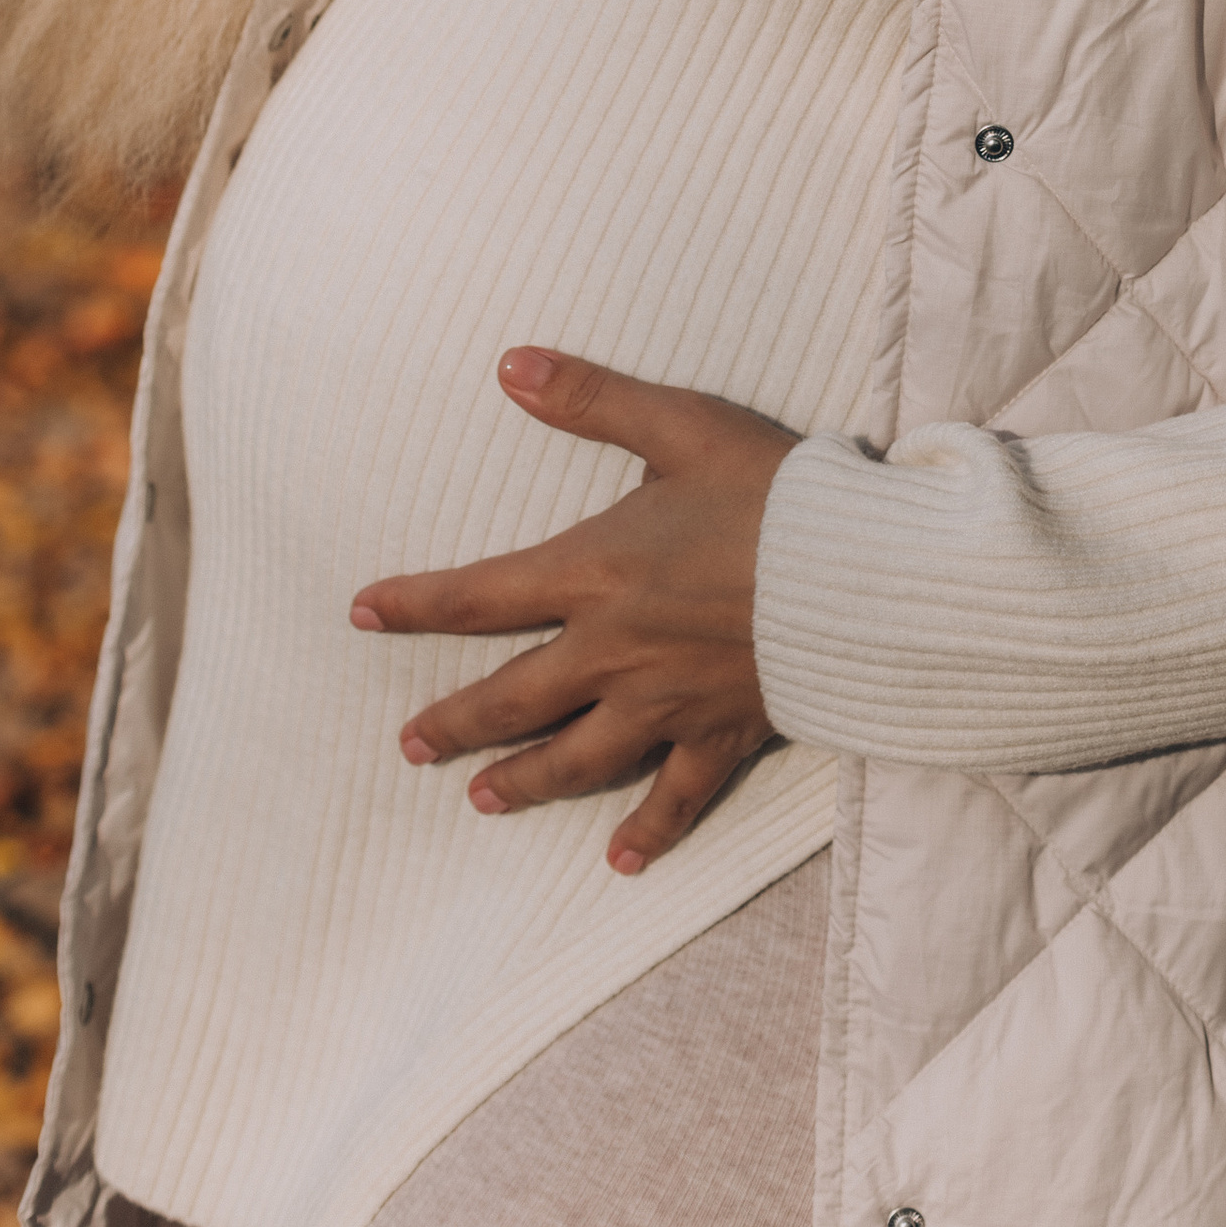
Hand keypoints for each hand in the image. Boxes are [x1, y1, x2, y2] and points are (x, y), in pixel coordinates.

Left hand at [351, 350, 798, 873]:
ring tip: (481, 800)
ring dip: (523, 781)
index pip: (480, 595)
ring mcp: (667, 702)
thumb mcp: (680, 426)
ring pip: (576, 758)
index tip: (361, 614)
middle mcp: (616, 651)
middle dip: (455, 721)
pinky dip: (648, 831)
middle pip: (514, 698)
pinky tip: (621, 861)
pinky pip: (676, 798)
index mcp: (596, 573)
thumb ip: (590, 399)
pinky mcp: (721, 733)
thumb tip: (508, 365)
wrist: (863, 572)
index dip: (415, 604)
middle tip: (409, 746)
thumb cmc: (774, 491)